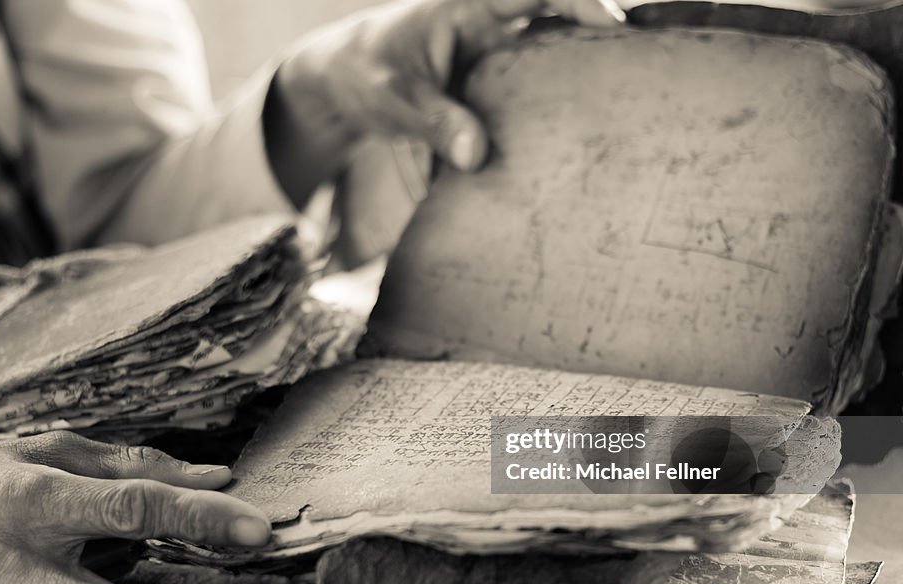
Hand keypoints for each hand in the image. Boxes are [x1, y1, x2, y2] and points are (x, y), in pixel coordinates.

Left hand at [265, 0, 621, 204]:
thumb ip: (433, 121)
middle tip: (647, 69)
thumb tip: (475, 155)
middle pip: (561, 16)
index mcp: (469, 7)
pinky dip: (562, 99)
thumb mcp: (394, 98)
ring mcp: (498, 52)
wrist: (348, 80)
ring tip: (633, 104)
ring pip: (556, 50)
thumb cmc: (367, 75)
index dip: (580, 1)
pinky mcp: (497, 83)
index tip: (615, 28)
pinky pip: (539, 82)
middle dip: (603, 34)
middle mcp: (493, 23)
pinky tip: (584, 134)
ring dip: (589, 69)